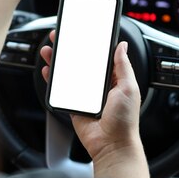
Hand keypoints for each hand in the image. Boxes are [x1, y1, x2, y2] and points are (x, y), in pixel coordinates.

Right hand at [40, 30, 141, 161]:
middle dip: (70, 49)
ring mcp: (85, 95)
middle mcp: (98, 86)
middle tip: (61, 37)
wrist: (112, 144)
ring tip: (50, 50)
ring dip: (58, 61)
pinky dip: (53, 79)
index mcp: (114, 79)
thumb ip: (123, 66)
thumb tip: (122, 46)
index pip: (100, 57)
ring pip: (68, 73)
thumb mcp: (129, 87)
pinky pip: (61, 90)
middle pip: (81, 62)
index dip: (90, 44)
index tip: (82, 33)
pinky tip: (48, 69)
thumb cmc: (125, 121)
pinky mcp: (73, 105)